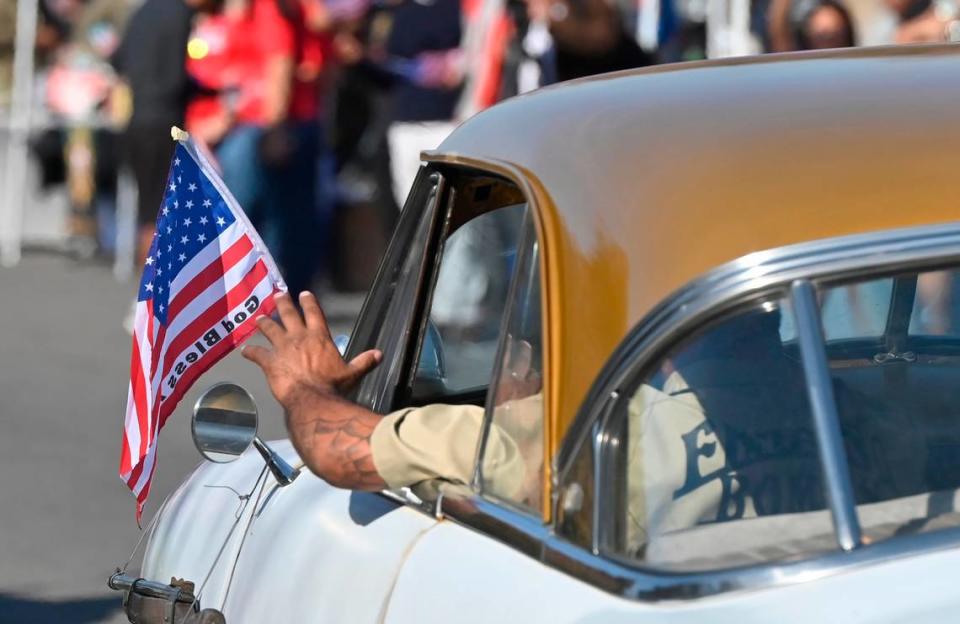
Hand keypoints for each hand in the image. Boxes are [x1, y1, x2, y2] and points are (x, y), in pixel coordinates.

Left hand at [242, 291, 381, 407]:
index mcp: (319, 337)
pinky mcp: (270, 362)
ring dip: (264, 323)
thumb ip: (364, 362)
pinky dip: (250, 352)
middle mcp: (299, 337)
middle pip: (288, 314)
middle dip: (282, 303)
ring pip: (269, 329)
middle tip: (278, 294)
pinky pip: (257, 354)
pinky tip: (244, 351)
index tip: (304, 293)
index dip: (309, 302)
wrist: (312, 400)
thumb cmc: (332, 386)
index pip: (314, 313)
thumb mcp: (352, 374)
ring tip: (259, 318)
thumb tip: (380, 354)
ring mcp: (282, 348)